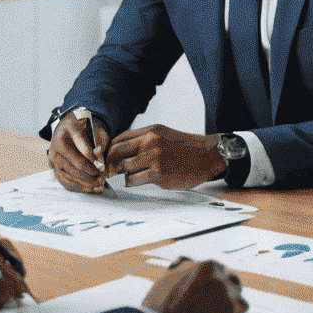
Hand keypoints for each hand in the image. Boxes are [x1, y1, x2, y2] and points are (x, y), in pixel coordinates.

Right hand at [49, 110, 109, 192]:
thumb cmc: (78, 125)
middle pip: (75, 169)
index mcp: (64, 139)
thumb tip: (99, 160)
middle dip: (91, 176)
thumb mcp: (87, 127)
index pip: (81, 155)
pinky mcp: (54, 169)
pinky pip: (65, 182)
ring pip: (70, 178)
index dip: (93, 164)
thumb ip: (94, 143)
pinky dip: (78, 188)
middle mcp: (55, 151)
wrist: (66, 126)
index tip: (102, 168)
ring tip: (98, 186)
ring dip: (85, 184)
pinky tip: (89, 189)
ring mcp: (53, 162)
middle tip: (102, 179)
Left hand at [106, 125, 226, 189]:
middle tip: (107, 171)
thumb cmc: (185, 148)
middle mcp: (150, 141)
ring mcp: (154, 157)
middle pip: (117, 151)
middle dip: (109, 163)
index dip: (109, 150)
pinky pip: (134, 179)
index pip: (120, 138)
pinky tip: (136, 181)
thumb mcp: (163, 135)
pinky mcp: (158, 173)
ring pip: (123, 167)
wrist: (206, 156)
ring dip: (120, 174)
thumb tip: (123, 150)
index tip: (106, 158)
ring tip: (124, 177)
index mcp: (151, 131)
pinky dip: (131, 182)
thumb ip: (144, 140)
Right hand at [143, 260, 247, 312]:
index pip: (222, 270)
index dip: (216, 280)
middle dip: (227, 292)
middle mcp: (223, 284)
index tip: (211, 288)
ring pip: (240, 304)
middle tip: (215, 302)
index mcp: (209, 268)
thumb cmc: (161, 308)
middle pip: (234, 284)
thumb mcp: (171, 276)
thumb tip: (194, 264)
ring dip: (230, 309)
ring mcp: (229, 305)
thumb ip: (189, 268)